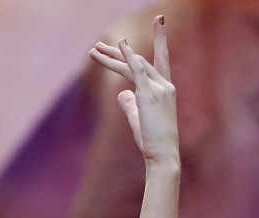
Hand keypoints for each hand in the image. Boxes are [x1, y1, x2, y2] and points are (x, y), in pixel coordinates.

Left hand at [89, 15, 178, 166]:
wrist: (163, 155)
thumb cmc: (152, 141)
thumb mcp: (138, 119)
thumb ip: (130, 103)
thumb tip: (121, 93)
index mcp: (165, 89)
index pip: (160, 59)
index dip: (160, 39)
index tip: (158, 21)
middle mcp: (165, 85)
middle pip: (138, 61)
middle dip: (118, 52)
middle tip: (99, 45)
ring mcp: (159, 88)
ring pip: (132, 65)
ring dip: (112, 56)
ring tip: (94, 49)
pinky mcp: (149, 94)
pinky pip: (137, 70)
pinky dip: (128, 56)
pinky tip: (120, 45)